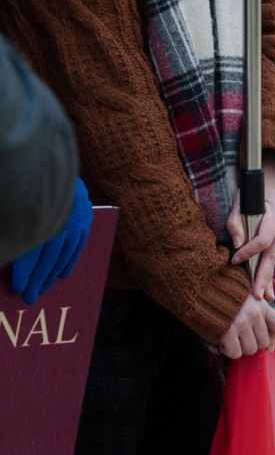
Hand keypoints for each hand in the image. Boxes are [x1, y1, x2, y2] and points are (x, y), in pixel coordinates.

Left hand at [8, 178, 91, 304]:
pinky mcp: (85, 216)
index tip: (17, 286)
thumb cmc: (23, 184)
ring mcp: (76, 216)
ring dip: (52, 273)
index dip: (24, 269)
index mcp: (40, 211)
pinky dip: (70, 260)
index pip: (33, 246)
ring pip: (63, 250)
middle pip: (48, 253)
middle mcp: (61, 215)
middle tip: (28, 298)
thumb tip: (4, 249)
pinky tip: (62, 275)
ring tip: (42, 290)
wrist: (51, 158)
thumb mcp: (11, 204)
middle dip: (37, 278)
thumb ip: (9, 223)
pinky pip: (78, 242)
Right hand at [218, 295, 274, 358]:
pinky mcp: (227, 332)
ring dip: (241, 348)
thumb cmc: (226, 297)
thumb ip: (262, 318)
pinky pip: (235, 353)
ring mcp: (241, 324)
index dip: (273, 336)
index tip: (262, 335)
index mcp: (262, 305)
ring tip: (233, 338)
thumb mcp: (249, 301)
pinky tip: (224, 341)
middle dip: (253, 343)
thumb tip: (271, 347)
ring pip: (251, 350)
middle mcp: (255, 314)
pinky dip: (229, 351)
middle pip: (264, 342)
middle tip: (242, 336)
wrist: (203, 291)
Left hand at [226, 158, 274, 300]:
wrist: (274, 186)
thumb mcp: (240, 202)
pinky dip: (269, 267)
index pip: (263, 240)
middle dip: (264, 277)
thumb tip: (236, 245)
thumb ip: (235, 222)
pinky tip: (265, 283)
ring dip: (267, 276)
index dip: (248, 252)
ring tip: (262, 295)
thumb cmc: (254, 194)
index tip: (234, 260)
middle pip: (272, 255)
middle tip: (257, 295)